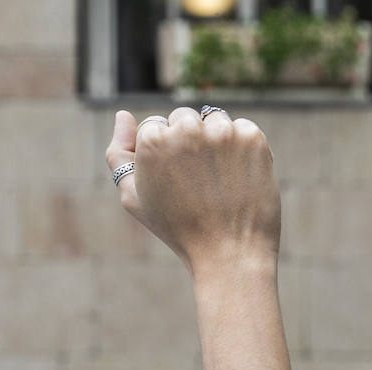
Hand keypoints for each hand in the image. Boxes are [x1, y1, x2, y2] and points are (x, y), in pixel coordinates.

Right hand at [105, 108, 280, 275]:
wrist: (229, 253)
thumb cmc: (176, 229)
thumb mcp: (133, 197)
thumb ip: (119, 154)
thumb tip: (123, 115)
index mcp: (152, 139)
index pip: (154, 127)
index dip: (163, 156)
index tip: (173, 181)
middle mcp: (187, 128)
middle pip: (184, 119)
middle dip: (188, 142)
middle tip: (197, 182)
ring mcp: (222, 131)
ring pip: (214, 121)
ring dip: (216, 141)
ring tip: (218, 180)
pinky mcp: (252, 138)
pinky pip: (244, 129)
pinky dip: (242, 148)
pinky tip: (238, 177)